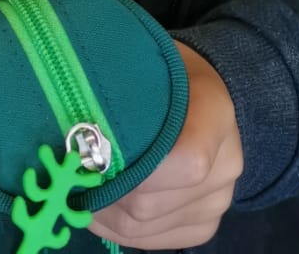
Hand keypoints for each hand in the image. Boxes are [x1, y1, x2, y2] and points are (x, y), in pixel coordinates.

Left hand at [90, 43, 241, 249]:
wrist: (203, 92)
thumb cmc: (166, 74)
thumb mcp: (146, 62)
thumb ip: (121, 92)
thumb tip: (75, 129)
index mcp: (216, 113)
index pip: (187, 163)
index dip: (135, 173)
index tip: (92, 159)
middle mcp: (227, 164)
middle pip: (151, 203)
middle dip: (103, 195)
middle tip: (71, 179)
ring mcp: (219, 200)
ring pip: (145, 229)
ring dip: (105, 216)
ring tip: (82, 191)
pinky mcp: (205, 224)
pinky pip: (154, 242)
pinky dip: (120, 231)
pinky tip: (104, 207)